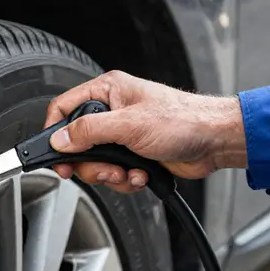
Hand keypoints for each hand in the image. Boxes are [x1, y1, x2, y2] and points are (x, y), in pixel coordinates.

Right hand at [45, 70, 246, 191]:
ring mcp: (122, 135)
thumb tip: (60, 140)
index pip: (64, 108)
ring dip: (111, 174)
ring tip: (129, 171)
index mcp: (107, 91)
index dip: (55, 132)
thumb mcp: (129, 124)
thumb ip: (90, 131)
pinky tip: (141, 173)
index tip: (55, 155)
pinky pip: (114, 173)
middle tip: (104, 169)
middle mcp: (112, 112)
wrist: (214, 142)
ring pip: (95, 163)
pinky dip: (126, 179)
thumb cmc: (183, 120)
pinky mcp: (133, 155)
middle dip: (91, 164)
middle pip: (77, 143)